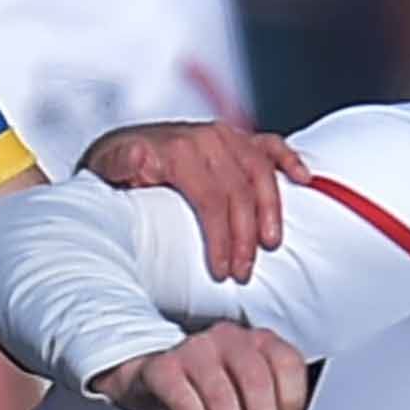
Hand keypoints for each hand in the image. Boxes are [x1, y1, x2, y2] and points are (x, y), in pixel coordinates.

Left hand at [81, 119, 304, 282]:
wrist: (116, 151)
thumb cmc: (113, 171)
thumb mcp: (105, 169)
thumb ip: (121, 163)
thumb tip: (141, 156)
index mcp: (178, 149)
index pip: (211, 198)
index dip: (221, 239)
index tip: (221, 272)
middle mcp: (205, 138)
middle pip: (239, 192)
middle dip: (245, 238)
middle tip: (242, 272)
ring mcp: (223, 136)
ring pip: (260, 174)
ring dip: (270, 211)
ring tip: (270, 244)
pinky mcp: (235, 139)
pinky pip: (269, 145)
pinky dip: (289, 160)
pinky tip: (304, 179)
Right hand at [89, 319, 313, 409]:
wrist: (155, 381)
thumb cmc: (211, 393)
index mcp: (261, 341)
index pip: (288, 365)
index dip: (290, 406)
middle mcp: (230, 338)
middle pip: (256, 382)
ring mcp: (195, 349)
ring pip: (221, 396)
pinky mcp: (164, 368)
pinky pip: (186, 402)